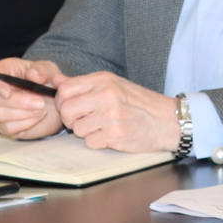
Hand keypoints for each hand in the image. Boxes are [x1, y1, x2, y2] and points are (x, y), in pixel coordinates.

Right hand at [0, 58, 65, 138]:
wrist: (56, 101)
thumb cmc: (48, 81)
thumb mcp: (50, 70)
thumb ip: (42, 70)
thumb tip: (32, 74)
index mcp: (6, 71)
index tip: (7, 92)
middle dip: (18, 102)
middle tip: (40, 102)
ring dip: (22, 113)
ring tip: (42, 109)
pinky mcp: (5, 125)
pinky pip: (7, 127)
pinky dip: (25, 123)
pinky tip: (38, 117)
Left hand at [54, 72, 181, 152]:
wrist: (167, 120)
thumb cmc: (139, 103)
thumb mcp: (113, 85)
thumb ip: (84, 84)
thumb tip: (55, 80)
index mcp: (103, 80)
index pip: (65, 89)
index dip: (63, 102)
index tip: (72, 108)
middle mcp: (106, 94)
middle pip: (66, 110)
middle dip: (71, 120)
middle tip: (86, 121)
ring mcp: (110, 114)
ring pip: (77, 129)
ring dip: (87, 132)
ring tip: (103, 127)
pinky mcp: (115, 134)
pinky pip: (90, 142)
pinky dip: (98, 142)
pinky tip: (111, 136)